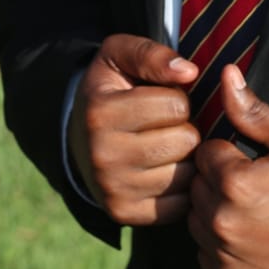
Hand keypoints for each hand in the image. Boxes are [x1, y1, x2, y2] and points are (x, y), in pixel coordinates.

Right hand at [68, 33, 200, 225]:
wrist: (80, 137)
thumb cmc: (112, 89)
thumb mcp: (121, 55)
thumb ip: (152, 54)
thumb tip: (189, 72)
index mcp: (102, 112)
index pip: (177, 105)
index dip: (179, 98)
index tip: (164, 99)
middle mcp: (103, 154)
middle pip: (185, 140)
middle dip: (186, 128)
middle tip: (168, 125)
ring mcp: (112, 189)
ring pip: (185, 173)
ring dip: (186, 158)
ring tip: (168, 145)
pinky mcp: (124, 214)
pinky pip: (179, 204)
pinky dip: (181, 188)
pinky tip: (166, 170)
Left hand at [188, 65, 268, 268]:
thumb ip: (255, 110)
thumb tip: (226, 75)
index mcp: (238, 182)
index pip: (205, 152)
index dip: (228, 152)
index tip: (251, 160)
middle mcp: (223, 221)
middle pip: (196, 185)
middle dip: (218, 179)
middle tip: (255, 183)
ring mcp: (224, 256)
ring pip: (195, 219)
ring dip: (215, 210)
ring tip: (253, 208)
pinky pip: (203, 252)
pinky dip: (220, 243)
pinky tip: (251, 234)